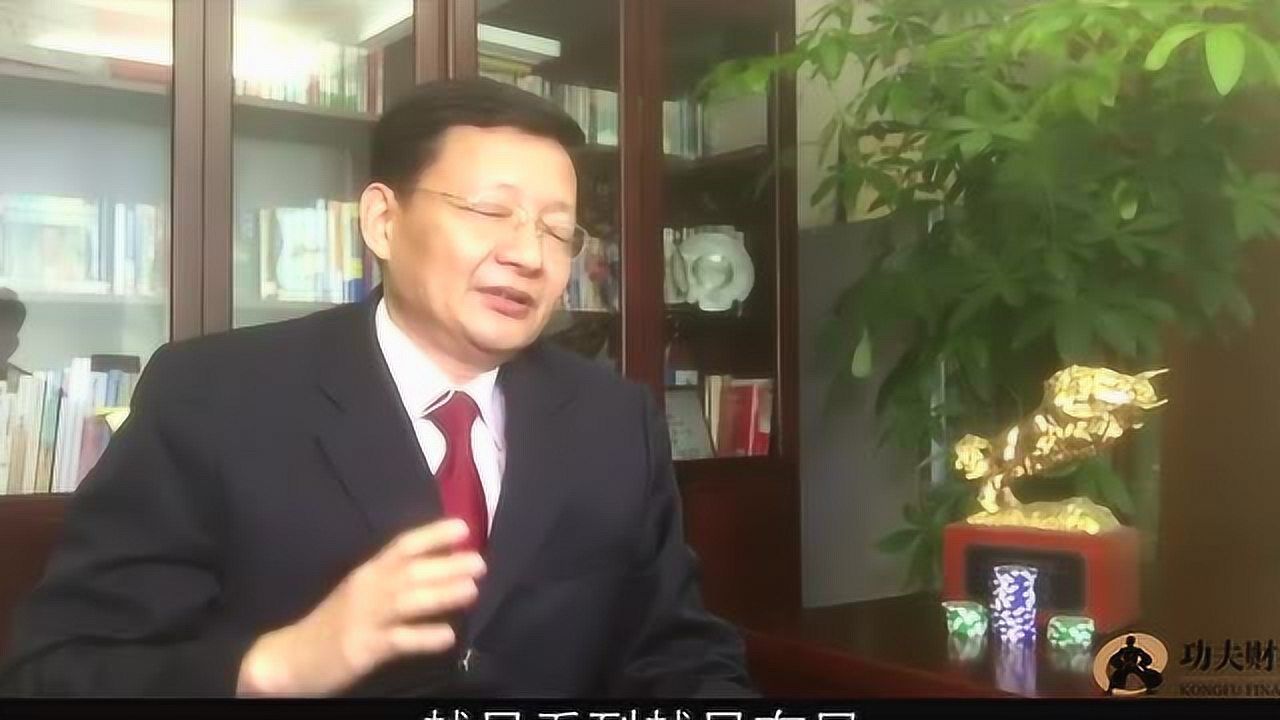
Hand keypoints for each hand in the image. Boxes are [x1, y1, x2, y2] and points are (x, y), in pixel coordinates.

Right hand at [236, 518, 485, 695]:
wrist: (291, 657)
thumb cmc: (335, 623)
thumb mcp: (361, 592)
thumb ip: (394, 579)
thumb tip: (440, 569)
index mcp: (368, 573)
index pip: (403, 546)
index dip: (433, 535)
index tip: (463, 528)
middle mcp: (367, 589)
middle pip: (410, 572)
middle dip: (446, 565)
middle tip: (480, 561)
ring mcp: (364, 619)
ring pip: (407, 601)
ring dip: (440, 594)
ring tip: (472, 591)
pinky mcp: (362, 648)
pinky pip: (397, 641)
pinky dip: (423, 637)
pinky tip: (447, 636)